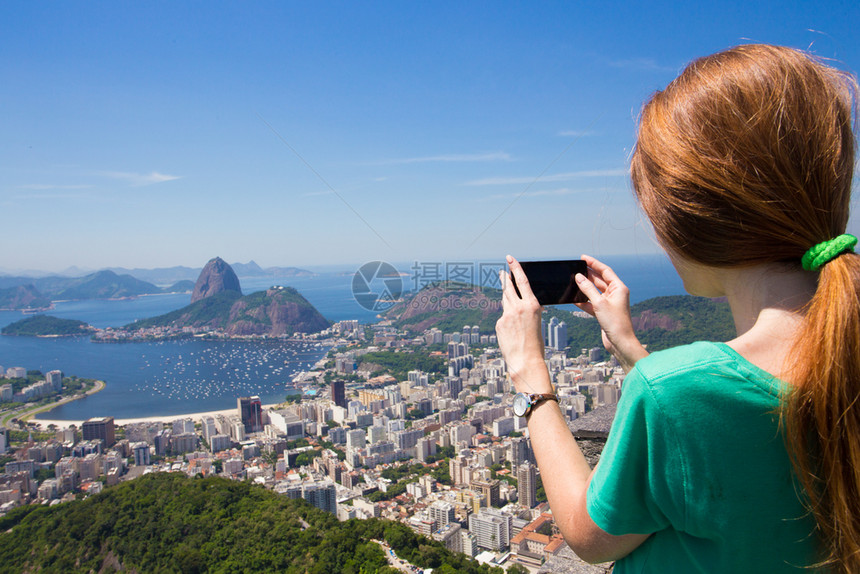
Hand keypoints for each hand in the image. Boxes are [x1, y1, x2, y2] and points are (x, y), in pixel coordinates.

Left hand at [495, 255, 552, 393]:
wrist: (525, 360)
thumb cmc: (535, 343)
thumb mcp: (537, 321)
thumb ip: (529, 310)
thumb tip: (524, 303)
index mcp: (532, 305)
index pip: (522, 281)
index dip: (515, 268)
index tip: (510, 259)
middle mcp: (518, 307)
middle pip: (509, 287)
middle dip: (505, 278)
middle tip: (502, 270)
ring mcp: (507, 315)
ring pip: (505, 301)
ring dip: (505, 295)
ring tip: (504, 289)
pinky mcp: (499, 323)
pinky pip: (503, 317)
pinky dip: (506, 320)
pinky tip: (511, 330)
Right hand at [575, 255, 647, 371]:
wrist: (620, 342)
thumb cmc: (615, 322)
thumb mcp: (599, 303)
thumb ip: (588, 289)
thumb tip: (578, 277)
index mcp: (619, 288)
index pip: (605, 271)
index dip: (594, 263)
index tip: (583, 258)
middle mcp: (615, 294)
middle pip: (599, 280)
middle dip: (588, 275)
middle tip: (575, 268)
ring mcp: (609, 303)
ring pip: (594, 291)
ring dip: (584, 288)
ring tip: (573, 281)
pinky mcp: (604, 313)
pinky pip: (592, 303)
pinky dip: (583, 301)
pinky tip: (573, 299)